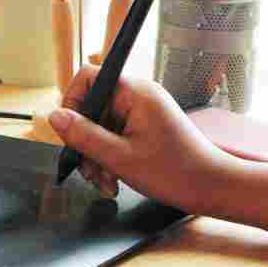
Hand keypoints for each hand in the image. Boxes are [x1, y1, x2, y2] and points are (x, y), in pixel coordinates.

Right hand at [50, 66, 233, 212]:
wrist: (213, 188)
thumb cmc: (177, 172)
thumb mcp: (120, 157)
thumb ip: (84, 135)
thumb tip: (54, 116)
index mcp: (136, 93)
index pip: (89, 78)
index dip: (72, 102)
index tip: (70, 132)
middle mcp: (139, 96)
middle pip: (92, 107)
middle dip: (85, 140)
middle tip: (89, 170)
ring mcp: (143, 111)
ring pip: (101, 125)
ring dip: (96, 154)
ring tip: (104, 181)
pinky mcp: (145, 126)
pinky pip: (114, 135)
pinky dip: (109, 156)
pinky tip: (113, 179)